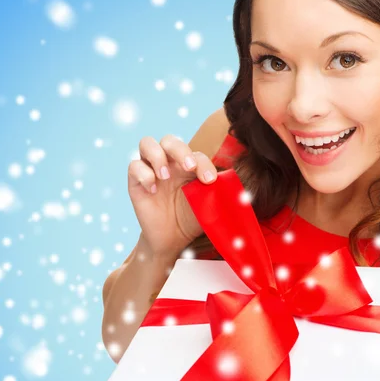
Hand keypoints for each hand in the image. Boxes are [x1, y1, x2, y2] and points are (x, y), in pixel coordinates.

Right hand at [128, 134, 218, 259]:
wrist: (172, 240)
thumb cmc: (192, 220)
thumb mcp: (210, 206)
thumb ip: (222, 194)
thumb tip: (245, 191)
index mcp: (187, 165)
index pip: (194, 153)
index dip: (202, 162)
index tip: (209, 181)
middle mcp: (168, 163)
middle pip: (169, 140)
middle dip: (180, 150)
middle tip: (189, 167)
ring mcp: (150, 170)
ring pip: (147, 143)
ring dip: (157, 155)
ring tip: (165, 176)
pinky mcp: (135, 183)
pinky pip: (134, 166)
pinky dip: (144, 174)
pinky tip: (153, 190)